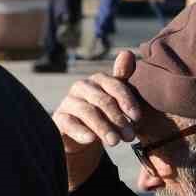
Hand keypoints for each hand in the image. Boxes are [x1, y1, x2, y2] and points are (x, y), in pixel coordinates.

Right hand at [51, 49, 141, 189]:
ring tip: (115, 142)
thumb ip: (123, 78)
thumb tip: (127, 53)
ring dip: (103, 128)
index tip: (137, 118)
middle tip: (129, 136)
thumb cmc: (102, 114)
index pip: (115, 86)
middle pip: (102, 100)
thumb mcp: (116, 99)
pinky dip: (81, 131)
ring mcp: (68, 102)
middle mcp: (81, 87)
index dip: (127, 101)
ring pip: (87, 112)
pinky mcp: (58, 119)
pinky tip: (91, 139)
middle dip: (118, 119)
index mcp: (98, 80)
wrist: (80, 135)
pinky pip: (69, 123)